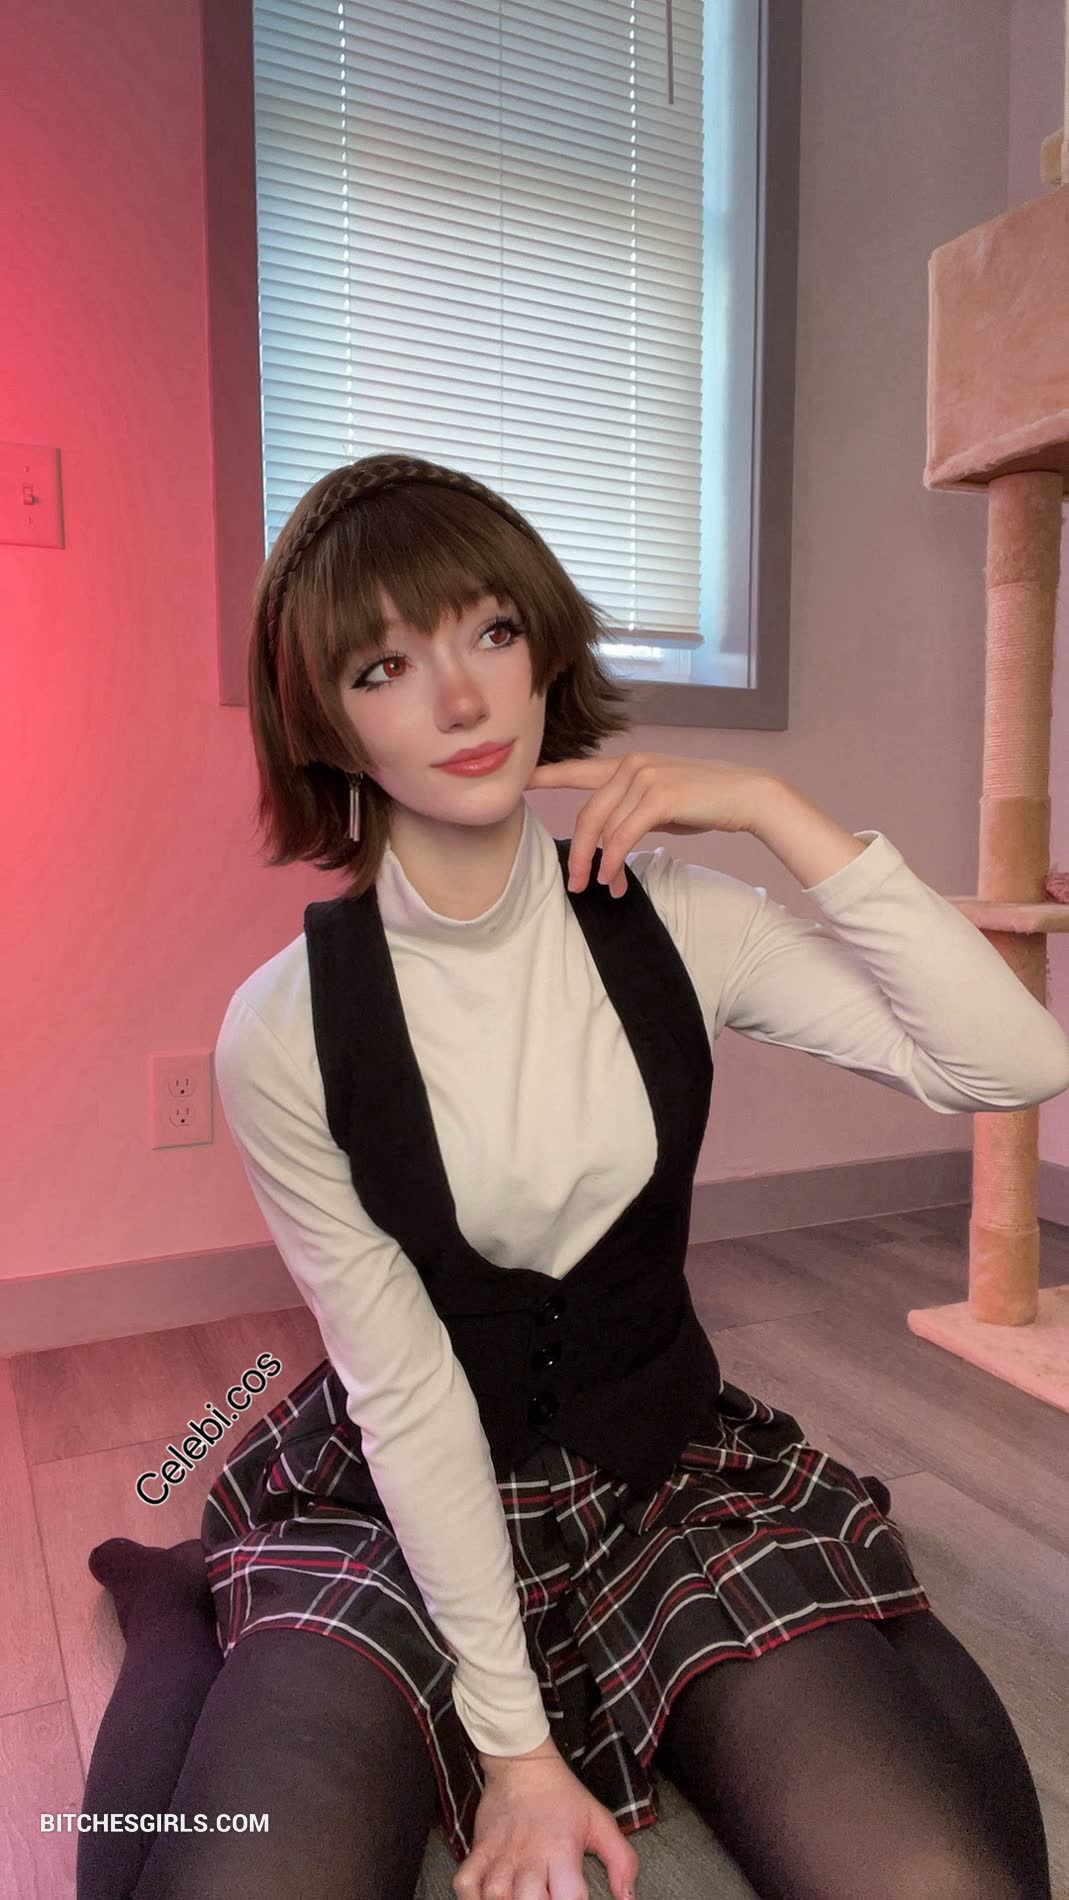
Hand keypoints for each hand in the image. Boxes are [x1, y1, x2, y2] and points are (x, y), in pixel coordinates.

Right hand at [453, 1742, 639, 1899]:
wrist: (522, 1762)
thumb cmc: (562, 1795)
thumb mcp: (599, 1821)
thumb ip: (621, 1860)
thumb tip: (629, 1897)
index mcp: (561, 1851)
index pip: (569, 1898)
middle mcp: (529, 1856)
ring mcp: (501, 1854)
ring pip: (494, 1896)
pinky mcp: (479, 1849)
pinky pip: (466, 1883)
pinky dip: (471, 1897)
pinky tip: (487, 1899)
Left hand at [527, 751, 779, 896]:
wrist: (748, 795)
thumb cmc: (705, 802)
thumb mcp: (660, 802)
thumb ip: (631, 811)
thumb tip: (611, 840)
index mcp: (629, 764)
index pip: (579, 770)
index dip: (547, 776)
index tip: (521, 782)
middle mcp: (632, 766)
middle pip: (588, 814)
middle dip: (578, 852)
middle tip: (575, 883)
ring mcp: (645, 778)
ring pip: (604, 828)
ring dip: (599, 864)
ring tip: (600, 888)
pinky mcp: (659, 797)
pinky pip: (623, 835)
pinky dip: (614, 860)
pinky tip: (613, 879)